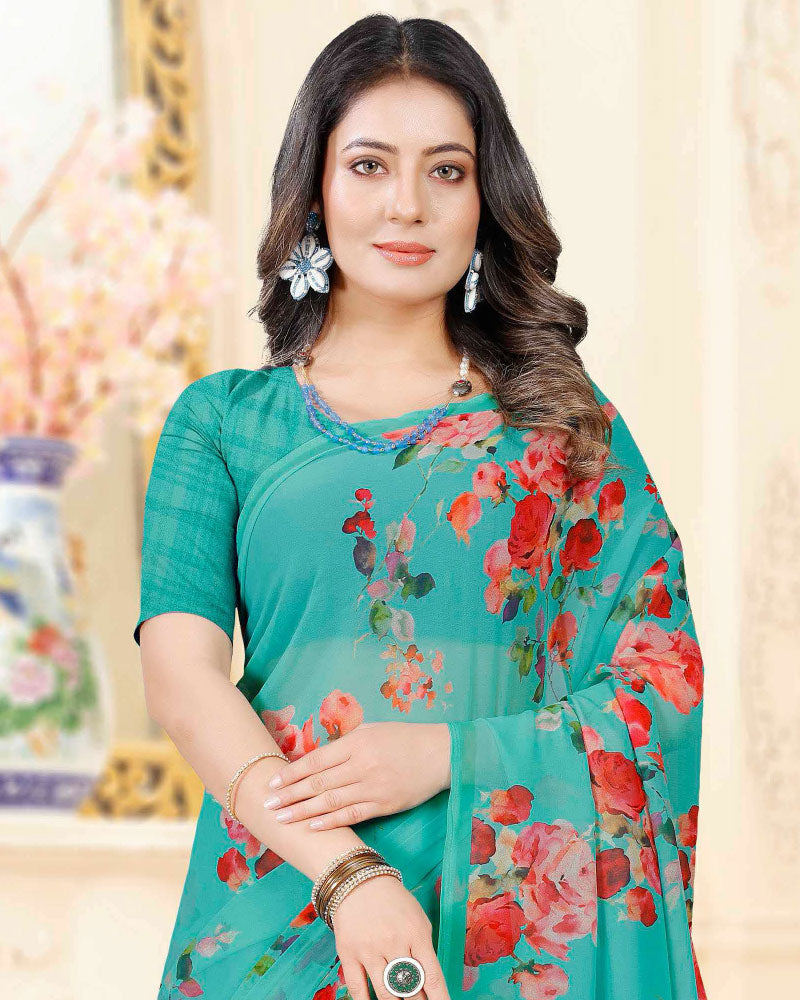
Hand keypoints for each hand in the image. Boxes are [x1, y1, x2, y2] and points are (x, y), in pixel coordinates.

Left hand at [262, 721, 450, 830]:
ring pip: (330, 802)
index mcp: (356, 743)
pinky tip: (312, 826)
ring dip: (303, 811)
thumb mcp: (372, 730)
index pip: (316, 760)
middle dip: (290, 794)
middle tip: (267, 804)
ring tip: (282, 818)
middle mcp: (361, 765)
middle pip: (318, 782)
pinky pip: (352, 815)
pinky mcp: (384, 804)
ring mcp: (372, 787)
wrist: (441, 753)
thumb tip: (317, 757)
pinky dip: (330, 822)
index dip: (292, 773)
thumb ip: (346, 743)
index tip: (273, 782)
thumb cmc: (404, 738)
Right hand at [332, 872, 450, 999]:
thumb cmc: (394, 902)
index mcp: (416, 933)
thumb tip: (429, 983)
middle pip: (410, 989)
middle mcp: (394, 943)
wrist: (359, 882)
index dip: (440, 998)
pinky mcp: (349, 954)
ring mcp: (370, 950)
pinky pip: (358, 990)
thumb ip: (425, 949)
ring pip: (386, 994)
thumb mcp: (418, 919)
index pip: (432, 976)